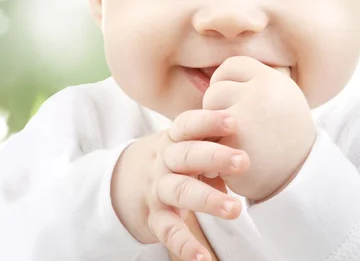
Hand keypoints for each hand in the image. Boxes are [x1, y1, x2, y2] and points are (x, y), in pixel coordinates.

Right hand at [111, 109, 249, 260]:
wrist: (121, 180)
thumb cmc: (170, 159)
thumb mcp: (182, 145)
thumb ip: (209, 143)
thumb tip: (247, 147)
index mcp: (172, 140)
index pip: (187, 126)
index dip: (207, 121)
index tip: (232, 121)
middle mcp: (163, 162)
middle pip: (186, 156)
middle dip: (214, 157)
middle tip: (243, 161)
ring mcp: (157, 190)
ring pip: (179, 191)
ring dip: (207, 199)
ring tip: (234, 209)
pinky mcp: (154, 217)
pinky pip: (168, 230)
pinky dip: (184, 244)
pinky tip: (202, 257)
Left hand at [203, 56, 316, 200]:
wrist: (300, 181)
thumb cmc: (283, 138)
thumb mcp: (279, 100)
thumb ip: (250, 84)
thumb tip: (211, 72)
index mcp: (274, 81)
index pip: (232, 66)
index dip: (227, 82)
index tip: (235, 101)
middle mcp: (262, 95)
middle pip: (215, 90)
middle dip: (219, 109)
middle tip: (239, 129)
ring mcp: (245, 119)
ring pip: (206, 114)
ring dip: (212, 130)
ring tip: (236, 143)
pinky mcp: (231, 144)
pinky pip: (204, 139)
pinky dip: (211, 151)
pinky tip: (230, 160)